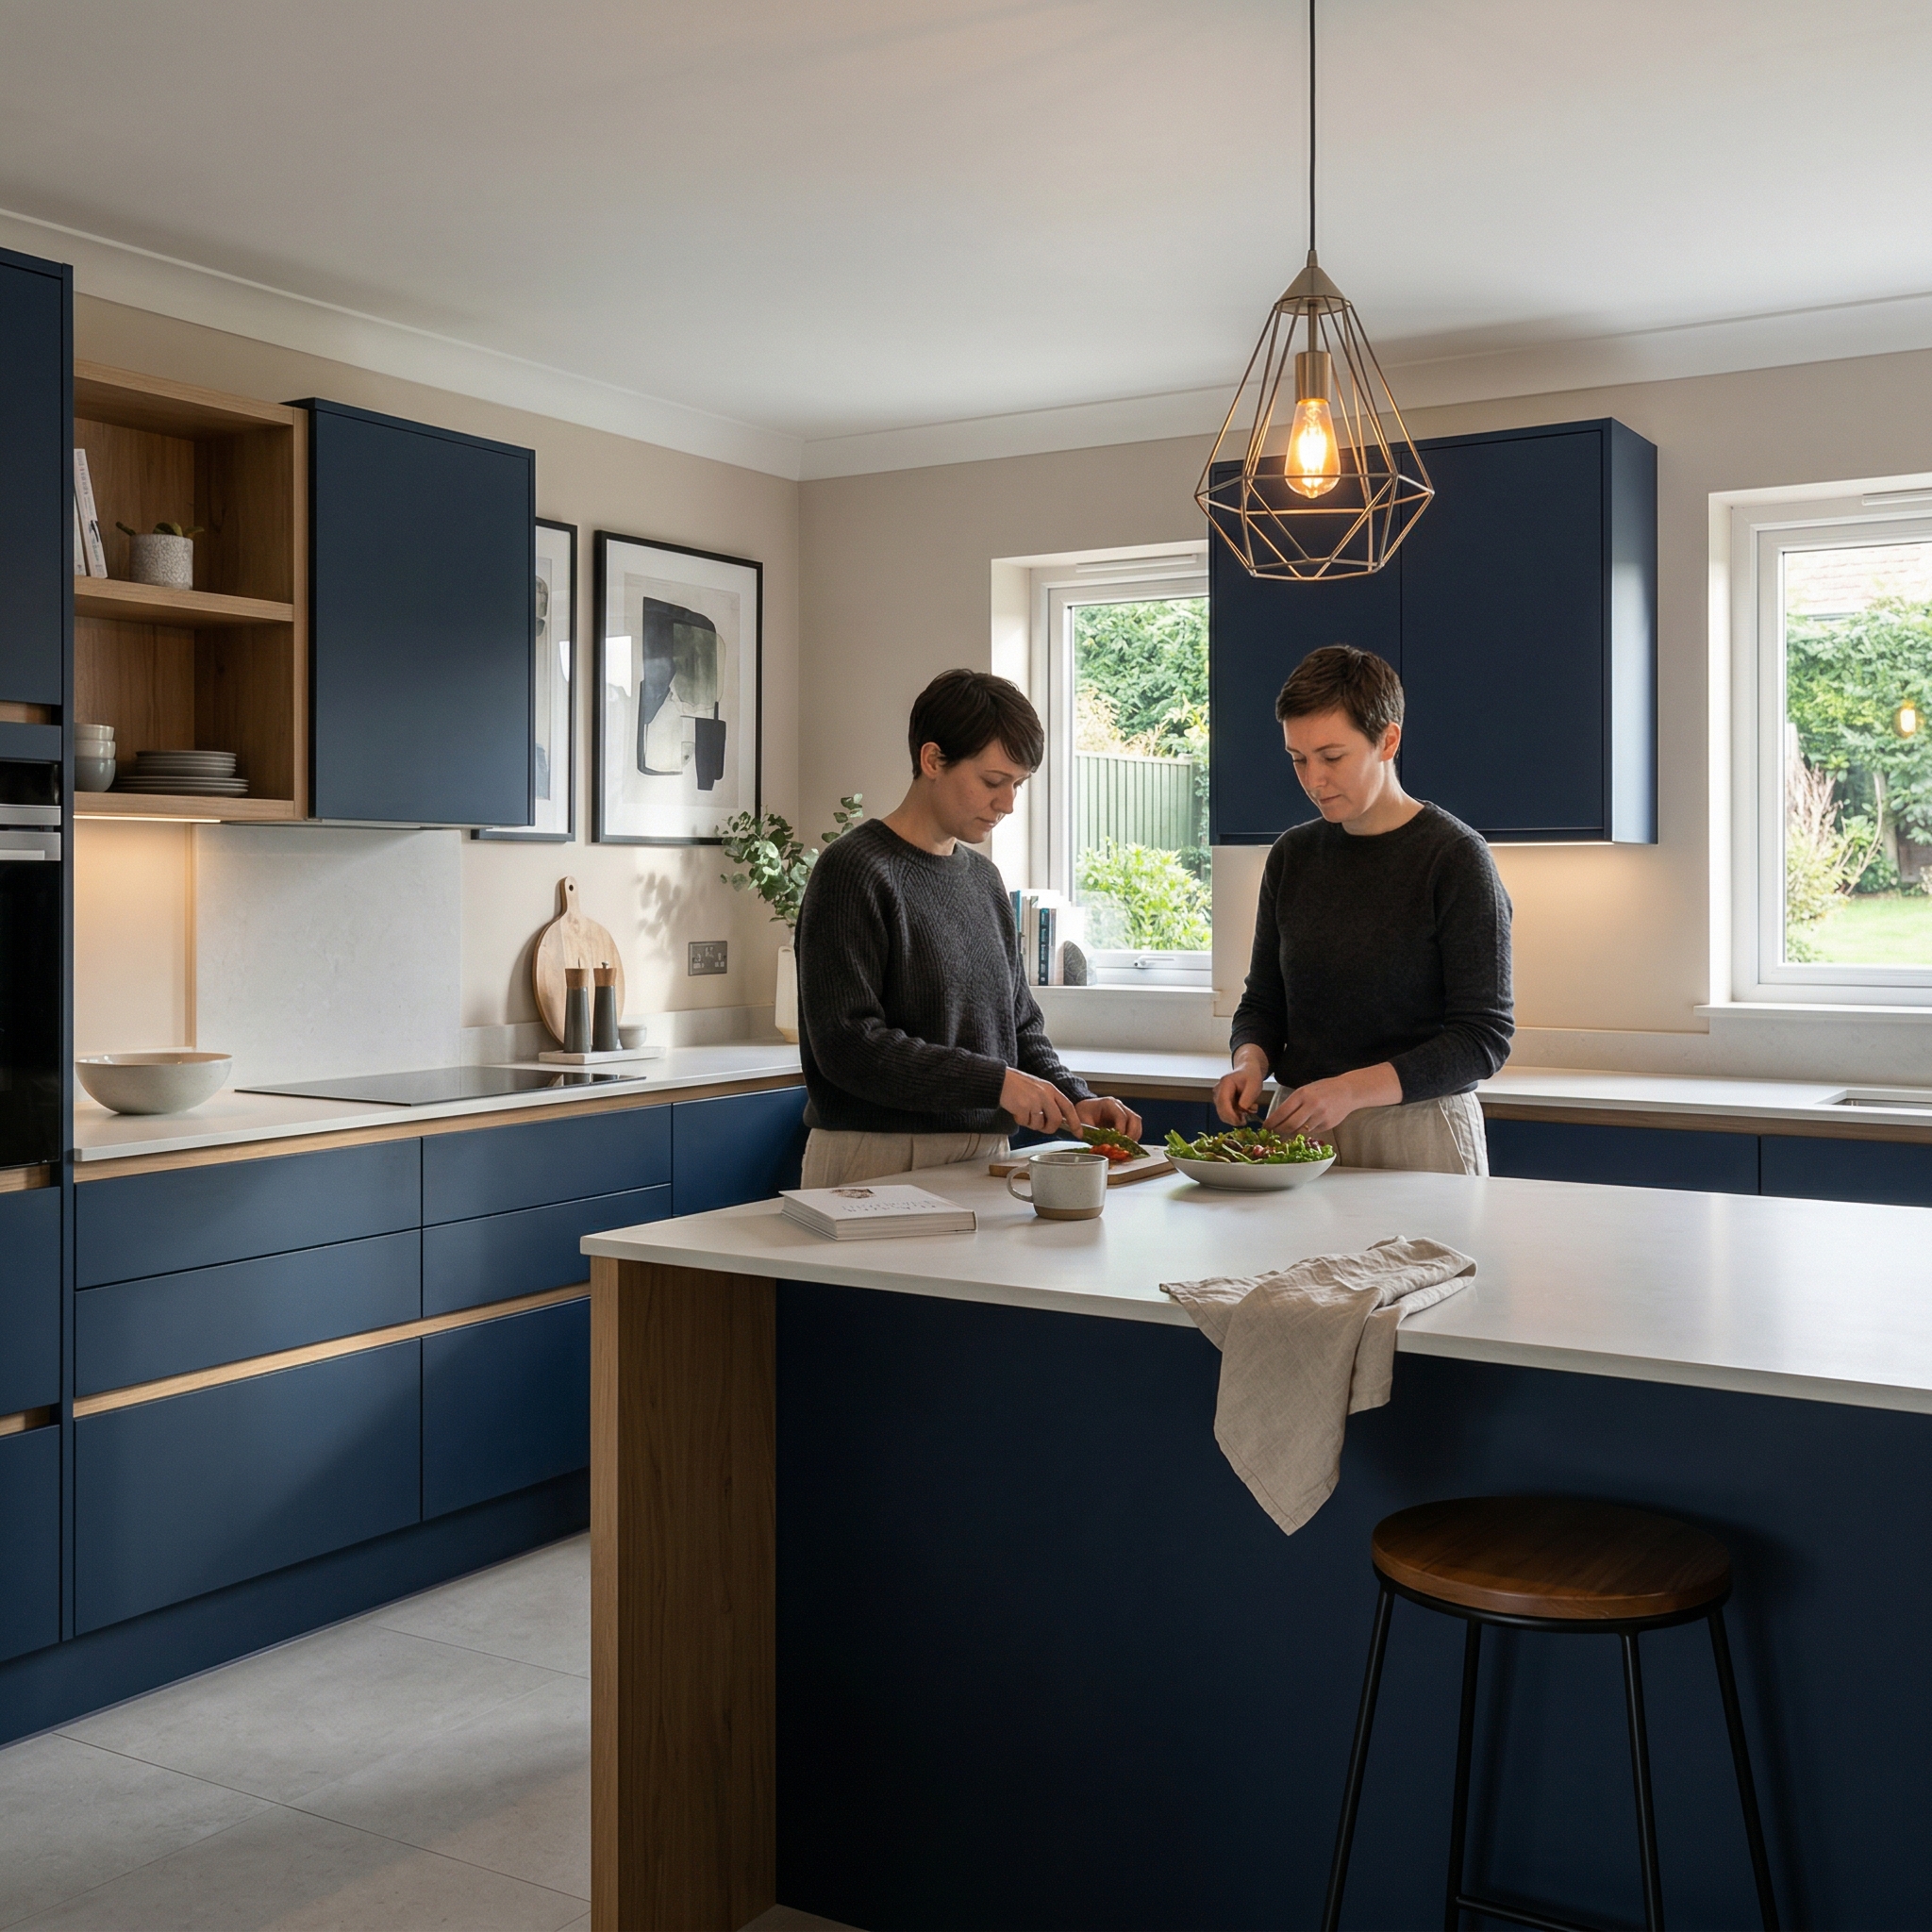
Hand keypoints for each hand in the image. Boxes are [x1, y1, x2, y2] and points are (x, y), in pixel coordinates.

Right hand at [1000, 1067, 1084, 1137]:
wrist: (1001, 1080)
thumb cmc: (1018, 1085)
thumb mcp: (1039, 1088)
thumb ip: (1049, 1101)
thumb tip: (1057, 1120)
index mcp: (1050, 1089)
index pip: (1068, 1107)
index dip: (1075, 1121)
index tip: (1078, 1133)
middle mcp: (1045, 1094)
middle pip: (1056, 1119)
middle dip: (1049, 1128)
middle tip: (1042, 1127)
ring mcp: (1034, 1100)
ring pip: (1039, 1124)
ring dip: (1031, 1124)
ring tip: (1024, 1113)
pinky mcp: (1022, 1107)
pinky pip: (1025, 1122)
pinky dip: (1020, 1120)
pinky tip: (1016, 1111)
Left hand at [1076, 1096, 1143, 1140]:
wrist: (1083, 1106)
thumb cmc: (1083, 1111)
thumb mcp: (1083, 1121)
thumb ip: (1091, 1132)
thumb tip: (1100, 1145)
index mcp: (1109, 1103)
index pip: (1121, 1116)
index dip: (1121, 1130)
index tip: (1117, 1141)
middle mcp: (1119, 1105)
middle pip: (1134, 1118)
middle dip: (1131, 1134)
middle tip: (1125, 1146)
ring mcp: (1124, 1110)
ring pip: (1137, 1122)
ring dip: (1135, 1135)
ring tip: (1127, 1146)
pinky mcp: (1125, 1117)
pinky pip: (1135, 1125)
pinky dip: (1133, 1135)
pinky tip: (1126, 1144)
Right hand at [1214, 1046, 1271, 1124]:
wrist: (1247, 1071)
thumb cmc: (1251, 1076)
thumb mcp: (1254, 1085)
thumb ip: (1247, 1098)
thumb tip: (1241, 1110)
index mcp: (1225, 1083)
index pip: (1223, 1102)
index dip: (1231, 1115)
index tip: (1242, 1122)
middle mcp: (1218, 1090)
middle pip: (1221, 1110)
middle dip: (1234, 1119)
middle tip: (1248, 1120)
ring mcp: (1218, 1096)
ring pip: (1223, 1114)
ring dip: (1236, 1117)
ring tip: (1249, 1110)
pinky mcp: (1221, 1102)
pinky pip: (1226, 1113)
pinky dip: (1236, 1115)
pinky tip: (1245, 1109)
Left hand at [1265, 1063, 1401, 1138]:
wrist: (1347, 1091)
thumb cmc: (1323, 1089)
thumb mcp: (1306, 1090)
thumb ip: (1293, 1103)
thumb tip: (1277, 1118)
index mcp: (1302, 1094)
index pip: (1282, 1112)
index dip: (1272, 1122)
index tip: (1265, 1127)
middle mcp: (1311, 1105)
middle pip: (1289, 1124)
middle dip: (1279, 1130)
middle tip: (1273, 1132)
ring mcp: (1320, 1116)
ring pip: (1300, 1130)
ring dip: (1291, 1132)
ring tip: (1285, 1131)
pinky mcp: (1327, 1124)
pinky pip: (1311, 1131)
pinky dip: (1305, 1130)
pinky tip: (1303, 1127)